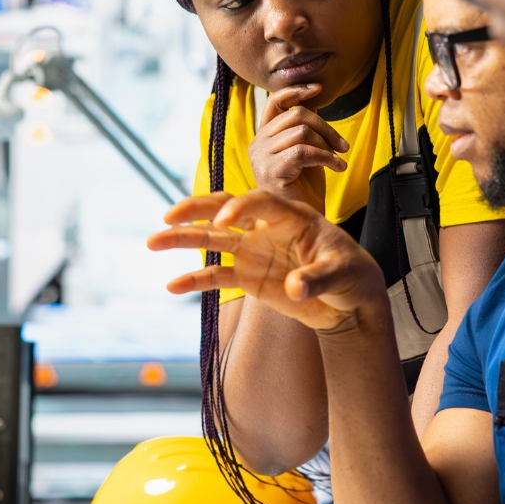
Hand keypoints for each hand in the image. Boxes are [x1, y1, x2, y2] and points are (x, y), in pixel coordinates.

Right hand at [148, 191, 386, 331]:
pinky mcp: (249, 276)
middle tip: (168, 216)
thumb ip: (317, 279)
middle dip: (196, 210)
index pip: (259, 202)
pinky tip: (172, 286)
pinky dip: (195, 280)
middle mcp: (266, 229)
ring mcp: (255, 251)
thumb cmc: (352, 275)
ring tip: (152, 241)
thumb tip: (295, 287)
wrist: (349, 300)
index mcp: (292, 217)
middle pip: (225, 210)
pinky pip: (217, 275)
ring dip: (183, 239)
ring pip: (213, 240)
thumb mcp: (341, 275)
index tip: (221, 223)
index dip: (239, 208)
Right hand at [249, 83, 348, 211]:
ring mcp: (261, 158)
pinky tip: (338, 167)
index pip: (274, 102)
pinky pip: (304, 151)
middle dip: (326, 127)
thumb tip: (312, 100)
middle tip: (343, 145)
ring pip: (302, 131)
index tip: (318, 88)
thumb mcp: (305, 150)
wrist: (302, 222)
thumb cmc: (304, 189)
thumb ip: (303, 127)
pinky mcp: (271, 171)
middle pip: (296, 115)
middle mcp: (257, 144)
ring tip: (338, 159)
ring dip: (328, 144)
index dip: (296, 91)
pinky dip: (327, 157)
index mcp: (263, 137)